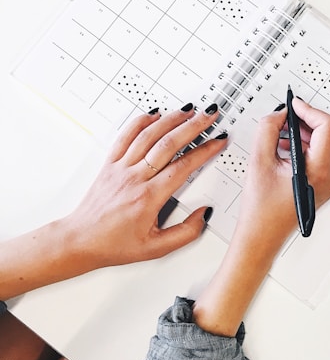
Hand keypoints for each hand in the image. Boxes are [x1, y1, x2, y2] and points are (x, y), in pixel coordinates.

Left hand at [61, 104, 226, 266]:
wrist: (80, 241)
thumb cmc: (114, 244)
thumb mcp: (157, 249)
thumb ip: (186, 232)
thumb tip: (203, 214)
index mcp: (149, 198)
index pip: (183, 166)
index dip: (204, 151)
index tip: (217, 141)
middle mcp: (134, 178)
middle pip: (168, 144)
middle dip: (193, 126)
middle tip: (209, 116)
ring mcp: (120, 168)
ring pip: (148, 135)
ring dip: (171, 119)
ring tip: (188, 110)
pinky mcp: (109, 164)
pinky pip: (125, 136)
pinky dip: (140, 121)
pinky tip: (154, 114)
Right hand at [234, 97, 329, 250]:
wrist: (262, 235)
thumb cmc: (261, 210)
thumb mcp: (259, 161)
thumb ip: (268, 130)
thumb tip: (279, 114)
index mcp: (319, 171)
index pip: (327, 126)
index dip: (309, 110)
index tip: (294, 105)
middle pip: (327, 133)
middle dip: (305, 121)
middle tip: (284, 117)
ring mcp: (328, 181)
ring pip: (322, 144)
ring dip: (302, 134)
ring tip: (280, 136)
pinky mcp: (322, 183)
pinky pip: (318, 156)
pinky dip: (302, 146)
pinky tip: (284, 149)